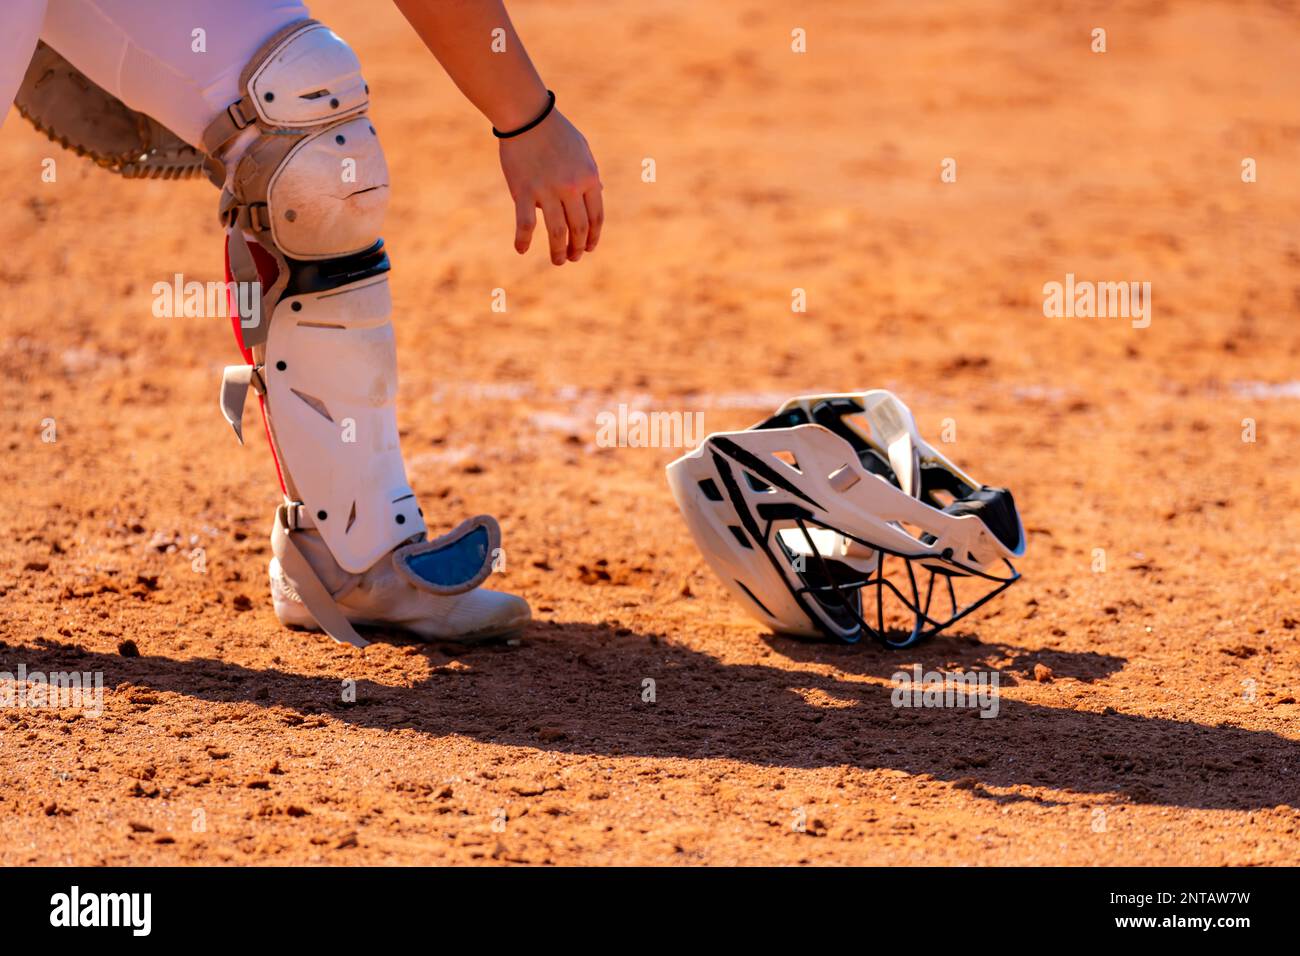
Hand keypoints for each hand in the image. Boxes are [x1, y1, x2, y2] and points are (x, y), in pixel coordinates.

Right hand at [498, 109, 602, 264]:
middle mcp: (571, 187)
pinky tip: (521, 250)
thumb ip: (590, 174)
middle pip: (579, 228)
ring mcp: (548, 191)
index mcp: (589, 178)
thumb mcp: (582, 151)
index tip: (589, 248)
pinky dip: (523, 240)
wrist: (528, 115)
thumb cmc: (556, 131)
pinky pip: (526, 223)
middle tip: (573, 258)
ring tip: (558, 261)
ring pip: (557, 232)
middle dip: (578, 248)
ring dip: (558, 252)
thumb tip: (600, 191)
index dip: (594, 237)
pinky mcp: (524, 191)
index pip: (596, 217)